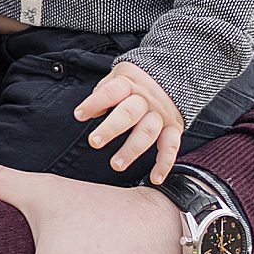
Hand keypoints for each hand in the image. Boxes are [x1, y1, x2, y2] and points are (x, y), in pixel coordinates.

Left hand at [74, 59, 186, 180]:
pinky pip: (170, 146)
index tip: (79, 115)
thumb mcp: (118, 77)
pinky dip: (164, 163)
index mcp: (129, 84)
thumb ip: (104, 93)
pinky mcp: (173, 127)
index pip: (110, 92)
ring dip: (132, 150)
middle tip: (95, 141)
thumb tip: (88, 112)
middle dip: (111, 129)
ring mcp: (160, 115)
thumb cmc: (136, 81)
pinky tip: (155, 178)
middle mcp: (146, 100)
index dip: (94, 103)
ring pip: (147, 132)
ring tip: (116, 164)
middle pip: (129, 114)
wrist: (174, 74)